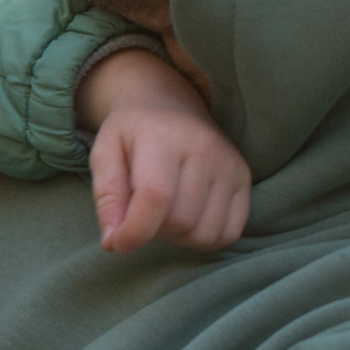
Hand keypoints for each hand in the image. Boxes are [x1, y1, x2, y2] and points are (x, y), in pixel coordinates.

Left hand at [78, 51, 251, 251]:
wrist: (170, 106)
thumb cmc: (132, 134)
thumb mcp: (104, 154)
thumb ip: (106, 197)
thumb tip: (113, 242)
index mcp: (163, 135)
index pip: (156, 196)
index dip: (136, 230)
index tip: (118, 243)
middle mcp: (204, 148)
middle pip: (180, 220)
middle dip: (152, 232)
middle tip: (140, 216)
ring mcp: (230, 164)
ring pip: (205, 232)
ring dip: (177, 238)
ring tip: (163, 215)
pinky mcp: (244, 178)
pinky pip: (229, 233)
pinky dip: (203, 239)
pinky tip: (187, 220)